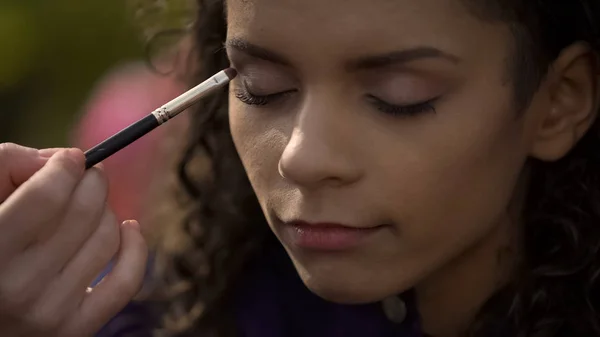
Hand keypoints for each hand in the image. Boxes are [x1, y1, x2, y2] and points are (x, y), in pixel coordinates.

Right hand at [0, 143, 147, 336]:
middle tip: (87, 176)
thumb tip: (62, 160)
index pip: (48, 195)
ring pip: (107, 237)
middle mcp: (19, 286)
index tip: (70, 160)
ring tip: (89, 208)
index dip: (67, 166)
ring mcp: (50, 313)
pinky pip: (127, 281)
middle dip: (92, 182)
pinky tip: (127, 229)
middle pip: (85, 211)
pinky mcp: (75, 330)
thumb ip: (9, 167)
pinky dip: (135, 247)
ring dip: (106, 211)